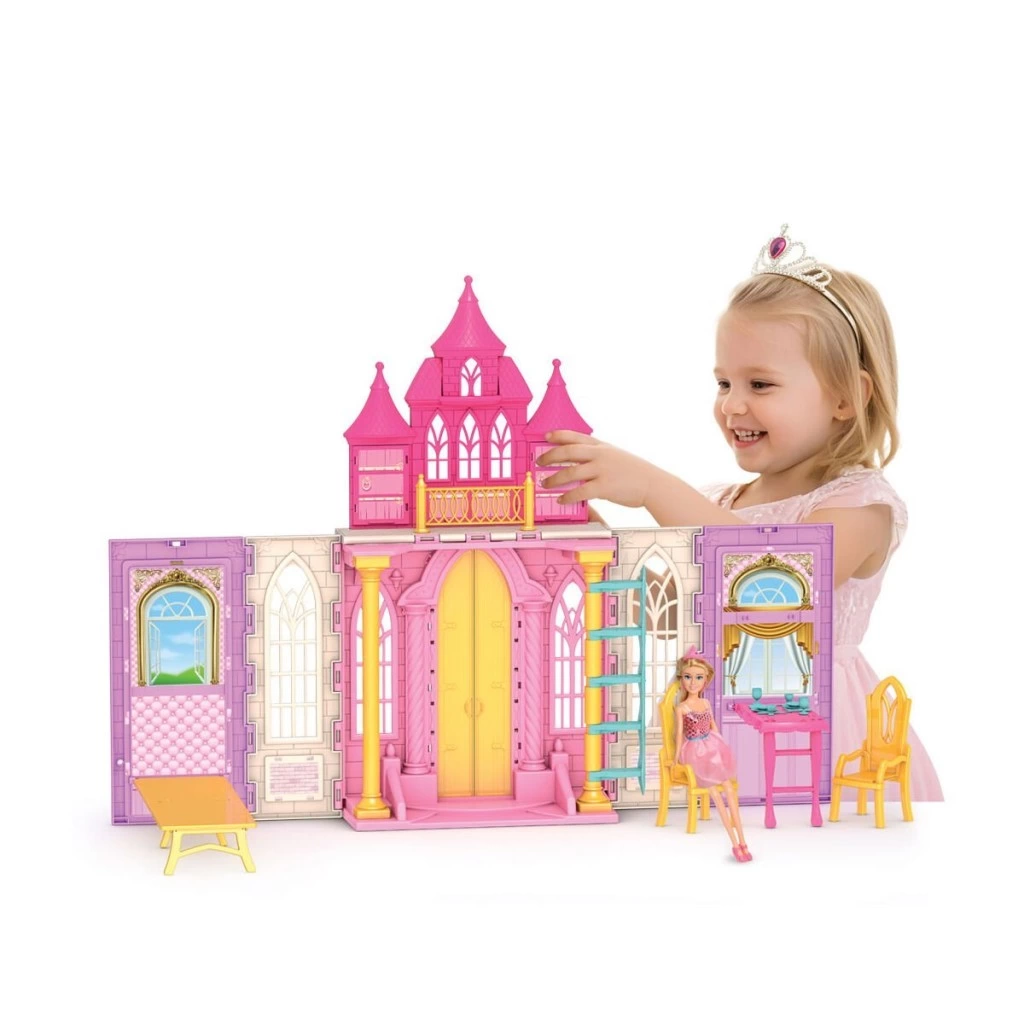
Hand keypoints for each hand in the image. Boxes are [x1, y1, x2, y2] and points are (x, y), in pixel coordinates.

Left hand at [534, 430, 661, 507]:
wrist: (653, 483)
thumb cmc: (635, 472)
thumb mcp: (616, 455)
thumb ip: (599, 455)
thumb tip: (580, 460)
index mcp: (602, 446)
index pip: (575, 436)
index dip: (559, 435)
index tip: (546, 436)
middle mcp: (600, 455)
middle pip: (567, 452)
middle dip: (549, 456)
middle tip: (539, 462)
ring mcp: (601, 470)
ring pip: (570, 472)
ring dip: (554, 479)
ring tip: (545, 483)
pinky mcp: (604, 487)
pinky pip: (579, 492)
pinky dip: (567, 496)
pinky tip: (561, 499)